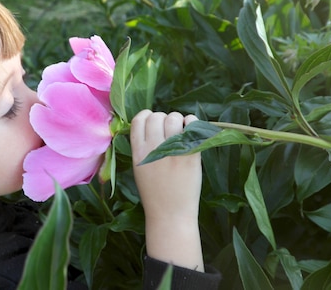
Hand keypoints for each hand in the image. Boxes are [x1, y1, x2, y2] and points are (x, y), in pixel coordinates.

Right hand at [130, 110, 203, 270]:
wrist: (170, 214)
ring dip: (178, 120)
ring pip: (174, 117)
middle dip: (164, 119)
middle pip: (157, 116)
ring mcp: (172, 151)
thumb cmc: (154, 192)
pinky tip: (192, 131)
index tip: (154, 123)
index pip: (139, 119)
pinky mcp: (190, 155)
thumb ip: (143, 147)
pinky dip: (193, 123)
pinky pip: (192, 125)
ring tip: (181, 131)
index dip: (147, 116)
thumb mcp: (139, 168)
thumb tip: (154, 124)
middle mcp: (153, 148)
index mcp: (137, 152)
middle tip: (170, 131)